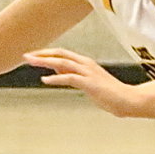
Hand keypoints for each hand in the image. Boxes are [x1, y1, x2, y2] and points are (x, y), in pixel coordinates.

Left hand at [24, 47, 140, 115]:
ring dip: (45, 62)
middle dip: (42, 54)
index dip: (46, 53)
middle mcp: (86, 64)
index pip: (62, 53)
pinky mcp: (90, 83)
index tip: (32, 55)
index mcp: (85, 63)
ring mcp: (88, 72)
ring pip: (62, 63)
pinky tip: (45, 80)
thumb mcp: (86, 82)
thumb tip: (56, 72)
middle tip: (26, 56)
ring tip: (31, 62)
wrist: (128, 100)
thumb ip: (72, 75)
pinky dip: (55, 79)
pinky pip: (69, 78)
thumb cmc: (109, 93)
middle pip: (60, 54)